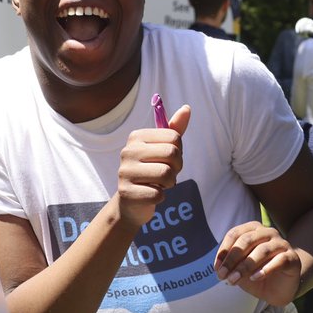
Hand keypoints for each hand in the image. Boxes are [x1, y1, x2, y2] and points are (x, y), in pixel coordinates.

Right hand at [115, 104, 190, 227]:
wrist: (131, 203)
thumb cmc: (151, 171)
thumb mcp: (162, 149)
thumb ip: (174, 130)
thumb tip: (187, 108)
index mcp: (136, 137)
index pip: (174, 137)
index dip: (178, 152)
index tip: (167, 160)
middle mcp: (128, 151)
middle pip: (172, 154)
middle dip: (176, 167)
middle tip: (166, 174)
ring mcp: (125, 172)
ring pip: (167, 174)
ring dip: (169, 183)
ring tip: (158, 184)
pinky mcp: (126, 192)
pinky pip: (158, 194)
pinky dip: (160, 197)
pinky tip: (149, 195)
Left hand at [214, 221, 302, 304]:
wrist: (280, 289)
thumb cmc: (257, 275)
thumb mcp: (240, 270)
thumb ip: (231, 266)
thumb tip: (220, 268)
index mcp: (254, 230)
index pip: (235, 234)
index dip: (224, 250)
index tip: (217, 268)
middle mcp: (269, 232)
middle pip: (247, 240)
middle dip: (232, 259)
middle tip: (223, 276)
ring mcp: (282, 244)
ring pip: (262, 250)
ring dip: (245, 266)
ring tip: (234, 280)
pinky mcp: (292, 258)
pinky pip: (279, 260)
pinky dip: (265, 269)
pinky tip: (255, 278)